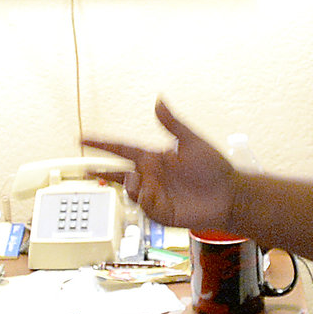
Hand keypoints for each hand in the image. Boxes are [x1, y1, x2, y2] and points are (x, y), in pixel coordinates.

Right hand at [83, 98, 234, 230]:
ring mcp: (155, 195)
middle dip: (100, 173)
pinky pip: (144, 206)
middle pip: (118, 173)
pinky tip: (152, 194)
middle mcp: (151, 176)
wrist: (229, 196)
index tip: (83, 138)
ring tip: (137, 181)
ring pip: (130, 190)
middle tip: (85, 172)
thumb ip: (172, 124)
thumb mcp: (192, 141)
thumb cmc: (214, 168)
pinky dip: (144, 200)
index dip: (102, 144)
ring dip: (130, 186)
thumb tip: (158, 100)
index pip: (122, 149)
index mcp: (154, 157)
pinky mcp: (161, 213)